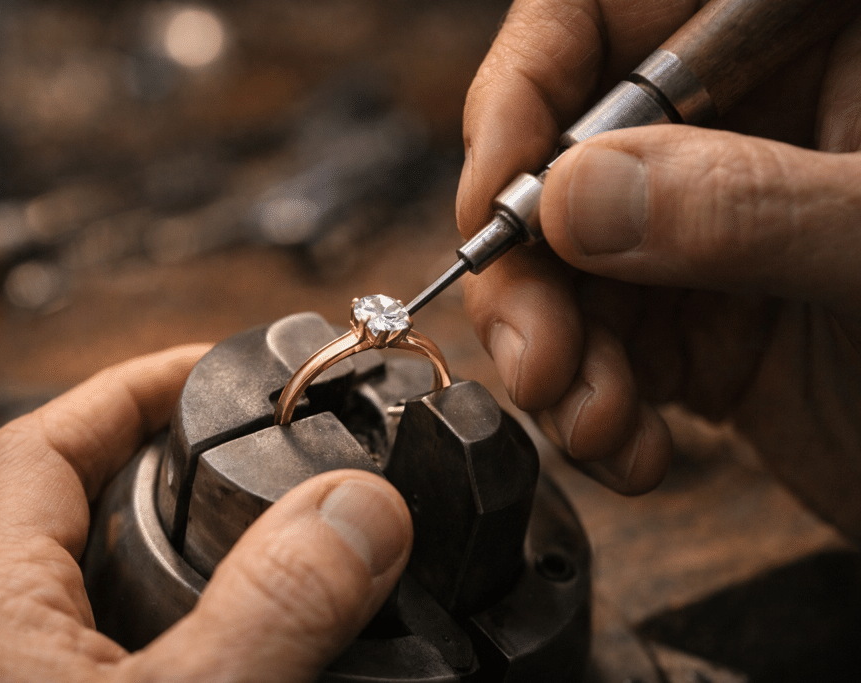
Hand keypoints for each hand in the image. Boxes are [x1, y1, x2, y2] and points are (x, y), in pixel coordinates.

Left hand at [0, 345, 411, 681]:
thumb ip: (272, 611)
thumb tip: (361, 509)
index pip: (48, 445)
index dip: (131, 388)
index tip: (212, 366)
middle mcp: (1, 647)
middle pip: (75, 510)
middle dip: (170, 465)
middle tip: (258, 447)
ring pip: (111, 593)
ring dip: (189, 557)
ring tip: (275, 539)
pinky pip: (141, 657)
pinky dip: (203, 635)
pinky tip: (262, 650)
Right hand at [457, 0, 860, 540]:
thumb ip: (747, 206)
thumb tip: (582, 195)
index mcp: (804, 39)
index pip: (605, 13)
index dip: (528, 91)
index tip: (499, 193)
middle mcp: (742, 123)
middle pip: (561, 155)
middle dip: (529, 266)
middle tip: (536, 349)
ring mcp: (710, 223)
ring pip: (561, 267)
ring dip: (553, 354)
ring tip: (591, 419)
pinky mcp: (696, 316)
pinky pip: (596, 346)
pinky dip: (589, 405)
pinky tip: (627, 444)